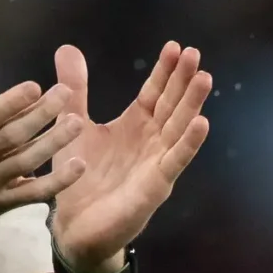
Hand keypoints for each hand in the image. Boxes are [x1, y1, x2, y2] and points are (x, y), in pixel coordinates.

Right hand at [0, 19, 86, 239]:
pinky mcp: (4, 202)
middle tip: (66, 95)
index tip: (36, 85)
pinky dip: (56, 182)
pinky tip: (79, 165)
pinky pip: (32, 194)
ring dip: (52, 144)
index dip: (11, 102)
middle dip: (39, 117)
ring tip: (77, 123)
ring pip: (24, 163)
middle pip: (10, 138)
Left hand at [45, 41, 212, 272]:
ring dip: (192, 104)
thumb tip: (68, 48)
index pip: (154, 93)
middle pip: (171, 105)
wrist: (74, 226)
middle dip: (183, 81)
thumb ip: (75, 89)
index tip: (174, 46)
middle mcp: (151, 141)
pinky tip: (203, 123)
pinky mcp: (156, 186)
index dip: (164, 71)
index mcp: (135, 126)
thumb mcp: (73, 124)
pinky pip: (176, 161)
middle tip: (194, 53)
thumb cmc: (78, 177)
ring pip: (179, 129)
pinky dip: (189, 143)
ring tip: (204, 79)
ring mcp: (157, 163)